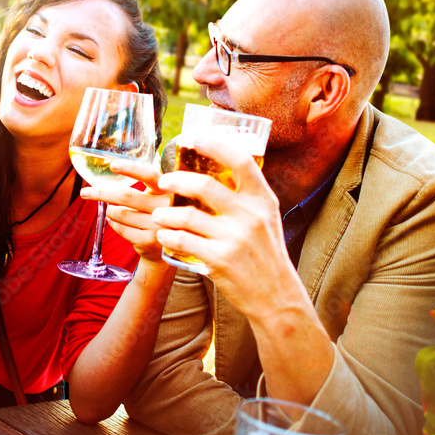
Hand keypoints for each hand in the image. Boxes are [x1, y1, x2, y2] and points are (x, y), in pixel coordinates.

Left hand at [80, 159, 169, 263]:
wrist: (172, 242)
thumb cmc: (157, 211)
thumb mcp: (158, 194)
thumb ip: (146, 180)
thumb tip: (113, 166)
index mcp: (167, 188)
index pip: (149, 175)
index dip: (131, 169)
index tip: (112, 165)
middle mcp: (166, 206)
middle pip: (126, 196)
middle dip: (101, 193)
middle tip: (85, 192)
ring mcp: (159, 225)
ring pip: (120, 214)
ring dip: (110, 211)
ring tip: (112, 211)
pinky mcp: (150, 241)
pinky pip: (121, 228)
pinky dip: (113, 224)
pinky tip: (117, 222)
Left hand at [152, 132, 303, 319]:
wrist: (276, 296)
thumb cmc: (265, 254)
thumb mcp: (266, 218)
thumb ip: (246, 197)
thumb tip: (216, 169)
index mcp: (262, 199)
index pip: (240, 160)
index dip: (215, 144)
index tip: (194, 137)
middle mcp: (250, 215)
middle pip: (205, 185)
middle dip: (177, 180)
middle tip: (163, 181)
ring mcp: (235, 238)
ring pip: (187, 215)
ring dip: (166, 214)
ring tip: (157, 216)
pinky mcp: (220, 259)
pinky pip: (183, 241)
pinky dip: (168, 236)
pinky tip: (163, 236)